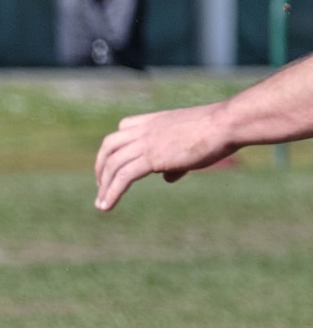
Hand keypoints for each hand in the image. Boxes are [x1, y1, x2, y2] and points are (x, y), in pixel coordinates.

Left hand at [93, 103, 235, 210]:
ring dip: (104, 185)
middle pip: (109, 145)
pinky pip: (123, 176)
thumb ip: (175, 161)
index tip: (114, 160)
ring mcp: (146, 143)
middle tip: (101, 184)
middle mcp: (145, 130)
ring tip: (101, 203)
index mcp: (154, 121)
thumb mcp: (190, 144)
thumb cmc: (217, 133)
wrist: (227, 124)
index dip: (117, 144)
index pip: (124, 127)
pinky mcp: (151, 158)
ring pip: (113, 164)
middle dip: (102, 165)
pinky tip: (106, 206)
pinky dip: (111, 192)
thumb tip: (168, 177)